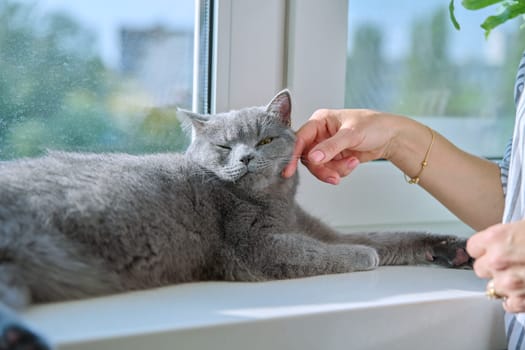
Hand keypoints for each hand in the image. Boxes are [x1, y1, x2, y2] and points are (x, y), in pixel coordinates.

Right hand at [282, 109, 398, 183]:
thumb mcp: (351, 135)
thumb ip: (330, 147)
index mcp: (320, 121)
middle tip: (334, 176)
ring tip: (352, 163)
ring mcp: (326, 146)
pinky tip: (353, 162)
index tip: (289, 170)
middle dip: (322, 168)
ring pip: (319, 166)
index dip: (293, 155)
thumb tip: (312, 157)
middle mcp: (320, 133)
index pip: (299, 138)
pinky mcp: (334, 157)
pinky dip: (341, 170)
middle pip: (308, 157)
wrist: (391, 137)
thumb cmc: (374, 126)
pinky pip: (329, 170)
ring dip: (335, 169)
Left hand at [467, 220, 524, 312]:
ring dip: (505, 284)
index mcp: (497, 238)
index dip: (484, 249)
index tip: (492, 249)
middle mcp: (498, 261)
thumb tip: (501, 243)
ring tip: (523, 276)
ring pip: (493, 288)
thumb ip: (508, 236)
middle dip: (493, 267)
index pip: (472, 248)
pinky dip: (516, 300)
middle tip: (512, 262)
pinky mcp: (523, 301)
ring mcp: (509, 283)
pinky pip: (508, 305)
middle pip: (480, 268)